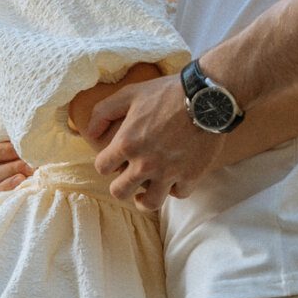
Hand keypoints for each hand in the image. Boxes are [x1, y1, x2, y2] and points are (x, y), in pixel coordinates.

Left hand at [89, 74, 222, 207]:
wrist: (207, 97)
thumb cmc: (167, 93)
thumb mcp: (130, 93)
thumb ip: (104, 111)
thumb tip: (89, 131)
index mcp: (126, 144)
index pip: (102, 168)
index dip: (105, 164)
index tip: (112, 162)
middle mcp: (144, 164)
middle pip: (119, 192)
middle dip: (120, 186)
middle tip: (127, 180)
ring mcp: (168, 173)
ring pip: (149, 204)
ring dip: (144, 200)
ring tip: (144, 195)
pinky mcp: (190, 176)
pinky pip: (178, 194)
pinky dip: (175, 189)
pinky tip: (174, 180)